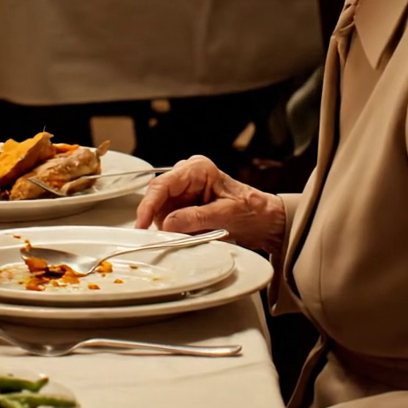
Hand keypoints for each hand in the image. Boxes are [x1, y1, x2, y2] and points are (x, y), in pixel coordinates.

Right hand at [134, 155, 286, 253]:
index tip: (142, 223)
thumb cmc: (252, 210)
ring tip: (193, 235)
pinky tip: (193, 236)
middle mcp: (187, 178)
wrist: (264, 222)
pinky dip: (177, 232)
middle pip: (158, 198)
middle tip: (164, 238)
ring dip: (170, 229)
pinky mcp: (185, 209)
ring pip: (162, 213)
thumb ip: (196, 217)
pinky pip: (170, 222)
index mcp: (197, 169)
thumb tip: (169, 223)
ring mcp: (185, 193)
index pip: (163, 185)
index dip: (149, 204)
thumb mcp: (226, 214)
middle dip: (160, 219)